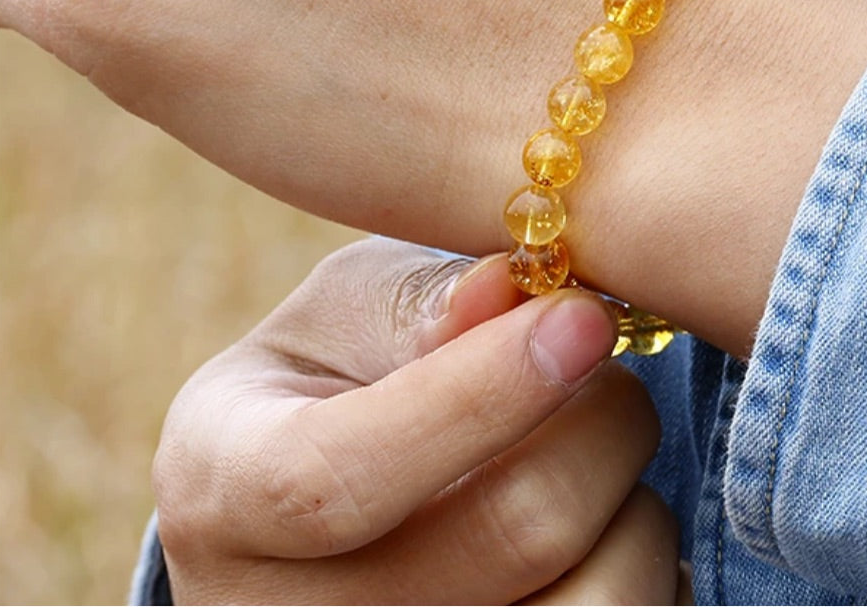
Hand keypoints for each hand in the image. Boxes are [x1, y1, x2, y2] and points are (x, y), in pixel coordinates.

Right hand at [155, 238, 682, 604]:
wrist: (312, 497)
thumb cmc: (336, 375)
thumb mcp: (342, 312)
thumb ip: (418, 302)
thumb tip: (508, 290)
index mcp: (223, 497)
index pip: (338, 478)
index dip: (479, 395)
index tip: (581, 316)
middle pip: (513, 535)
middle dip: (601, 418)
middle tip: (601, 358)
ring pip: (598, 601)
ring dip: (630, 499)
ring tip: (593, 450)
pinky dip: (643, 564)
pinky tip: (597, 525)